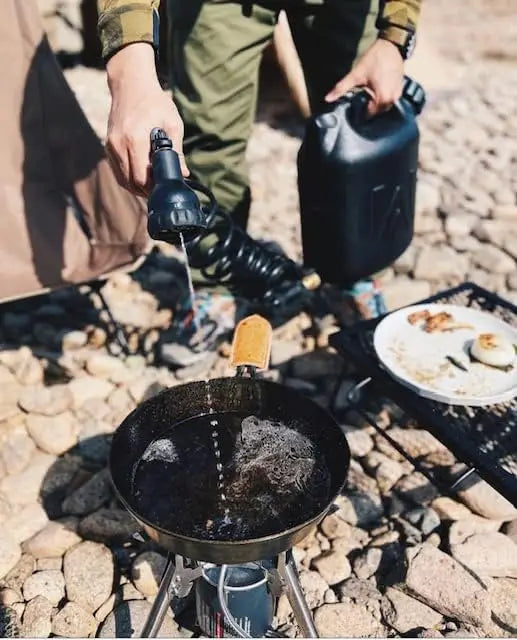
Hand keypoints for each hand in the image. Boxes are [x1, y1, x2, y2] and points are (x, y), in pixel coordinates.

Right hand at [105, 43, 187, 195]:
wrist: (131, 84)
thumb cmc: (155, 102)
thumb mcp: (172, 124)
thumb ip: (177, 151)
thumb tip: (183, 174)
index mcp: (134, 139)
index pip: (141, 178)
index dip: (154, 188)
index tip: (165, 187)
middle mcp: (118, 145)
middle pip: (131, 183)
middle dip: (147, 190)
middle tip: (161, 189)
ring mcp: (110, 146)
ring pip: (122, 180)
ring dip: (137, 187)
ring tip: (153, 186)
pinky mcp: (108, 147)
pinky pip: (118, 172)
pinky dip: (129, 179)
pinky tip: (142, 178)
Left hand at [325, 39, 403, 116]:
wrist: (392, 45)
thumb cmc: (374, 59)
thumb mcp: (356, 74)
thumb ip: (341, 88)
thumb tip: (327, 99)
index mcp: (382, 99)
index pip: (369, 115)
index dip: (360, 113)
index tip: (353, 108)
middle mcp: (392, 99)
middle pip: (376, 112)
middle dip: (368, 109)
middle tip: (359, 100)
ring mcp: (398, 94)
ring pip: (383, 106)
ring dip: (375, 104)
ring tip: (367, 95)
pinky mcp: (400, 89)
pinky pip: (389, 99)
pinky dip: (382, 98)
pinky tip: (375, 90)